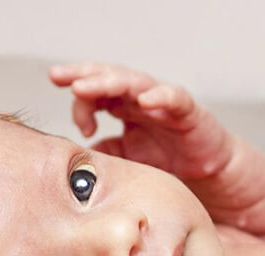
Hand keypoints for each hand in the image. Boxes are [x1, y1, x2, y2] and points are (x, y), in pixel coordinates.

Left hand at [49, 63, 233, 180]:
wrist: (207, 172)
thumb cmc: (167, 160)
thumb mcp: (127, 159)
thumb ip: (105, 152)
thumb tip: (76, 155)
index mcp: (122, 106)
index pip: (94, 93)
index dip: (79, 101)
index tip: (77, 126)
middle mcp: (139, 98)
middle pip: (107, 77)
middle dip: (82, 75)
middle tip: (58, 76)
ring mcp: (162, 101)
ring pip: (133, 82)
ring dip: (108, 81)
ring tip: (86, 86)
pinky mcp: (188, 111)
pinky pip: (174, 98)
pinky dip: (160, 96)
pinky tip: (145, 99)